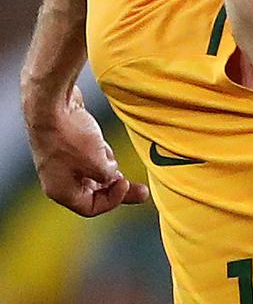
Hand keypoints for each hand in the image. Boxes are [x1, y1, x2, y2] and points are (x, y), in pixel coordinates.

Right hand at [26, 86, 148, 216]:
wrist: (51, 103)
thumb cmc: (69, 135)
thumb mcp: (97, 164)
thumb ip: (108, 177)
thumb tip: (111, 175)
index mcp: (61, 190)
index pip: (91, 207)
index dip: (114, 199)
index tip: (126, 183)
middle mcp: (59, 179)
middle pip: (94, 192)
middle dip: (118, 188)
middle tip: (143, 191)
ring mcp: (62, 161)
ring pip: (94, 173)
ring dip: (108, 168)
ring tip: (110, 155)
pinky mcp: (68, 144)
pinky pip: (90, 156)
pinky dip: (101, 153)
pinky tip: (103, 145)